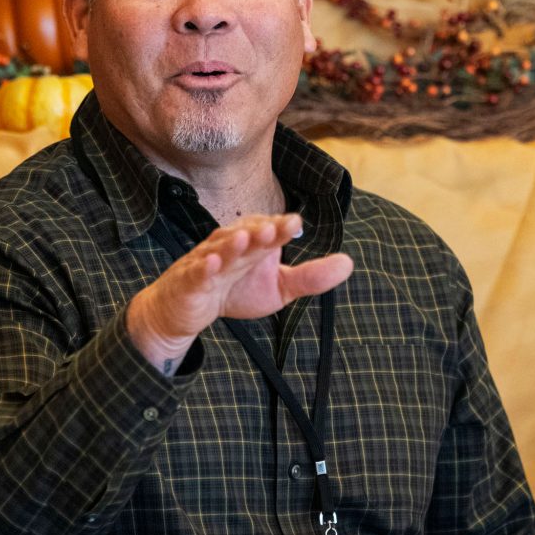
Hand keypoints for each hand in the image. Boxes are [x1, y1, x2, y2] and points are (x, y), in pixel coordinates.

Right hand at [127, 213, 352, 373]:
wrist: (185, 309)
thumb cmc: (234, 290)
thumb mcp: (279, 288)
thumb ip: (310, 277)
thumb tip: (349, 263)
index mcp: (253, 242)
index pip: (269, 230)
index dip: (281, 227)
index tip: (296, 224)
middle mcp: (230, 245)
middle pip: (246, 235)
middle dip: (260, 230)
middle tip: (275, 229)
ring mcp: (207, 262)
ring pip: (220, 249)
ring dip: (232, 244)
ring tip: (245, 237)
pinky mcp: (189, 281)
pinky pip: (196, 273)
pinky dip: (203, 268)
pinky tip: (211, 264)